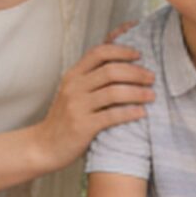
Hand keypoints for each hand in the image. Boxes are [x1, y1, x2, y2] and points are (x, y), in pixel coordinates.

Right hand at [35, 25, 153, 169]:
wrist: (44, 146)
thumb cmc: (65, 118)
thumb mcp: (73, 92)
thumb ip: (92, 77)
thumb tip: (120, 62)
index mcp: (73, 75)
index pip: (99, 52)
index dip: (121, 50)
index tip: (139, 54)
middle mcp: (74, 87)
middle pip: (111, 70)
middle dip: (136, 72)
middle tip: (151, 77)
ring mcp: (77, 106)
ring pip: (114, 92)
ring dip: (137, 92)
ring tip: (151, 95)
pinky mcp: (83, 126)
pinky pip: (111, 116)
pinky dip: (130, 113)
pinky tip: (142, 113)